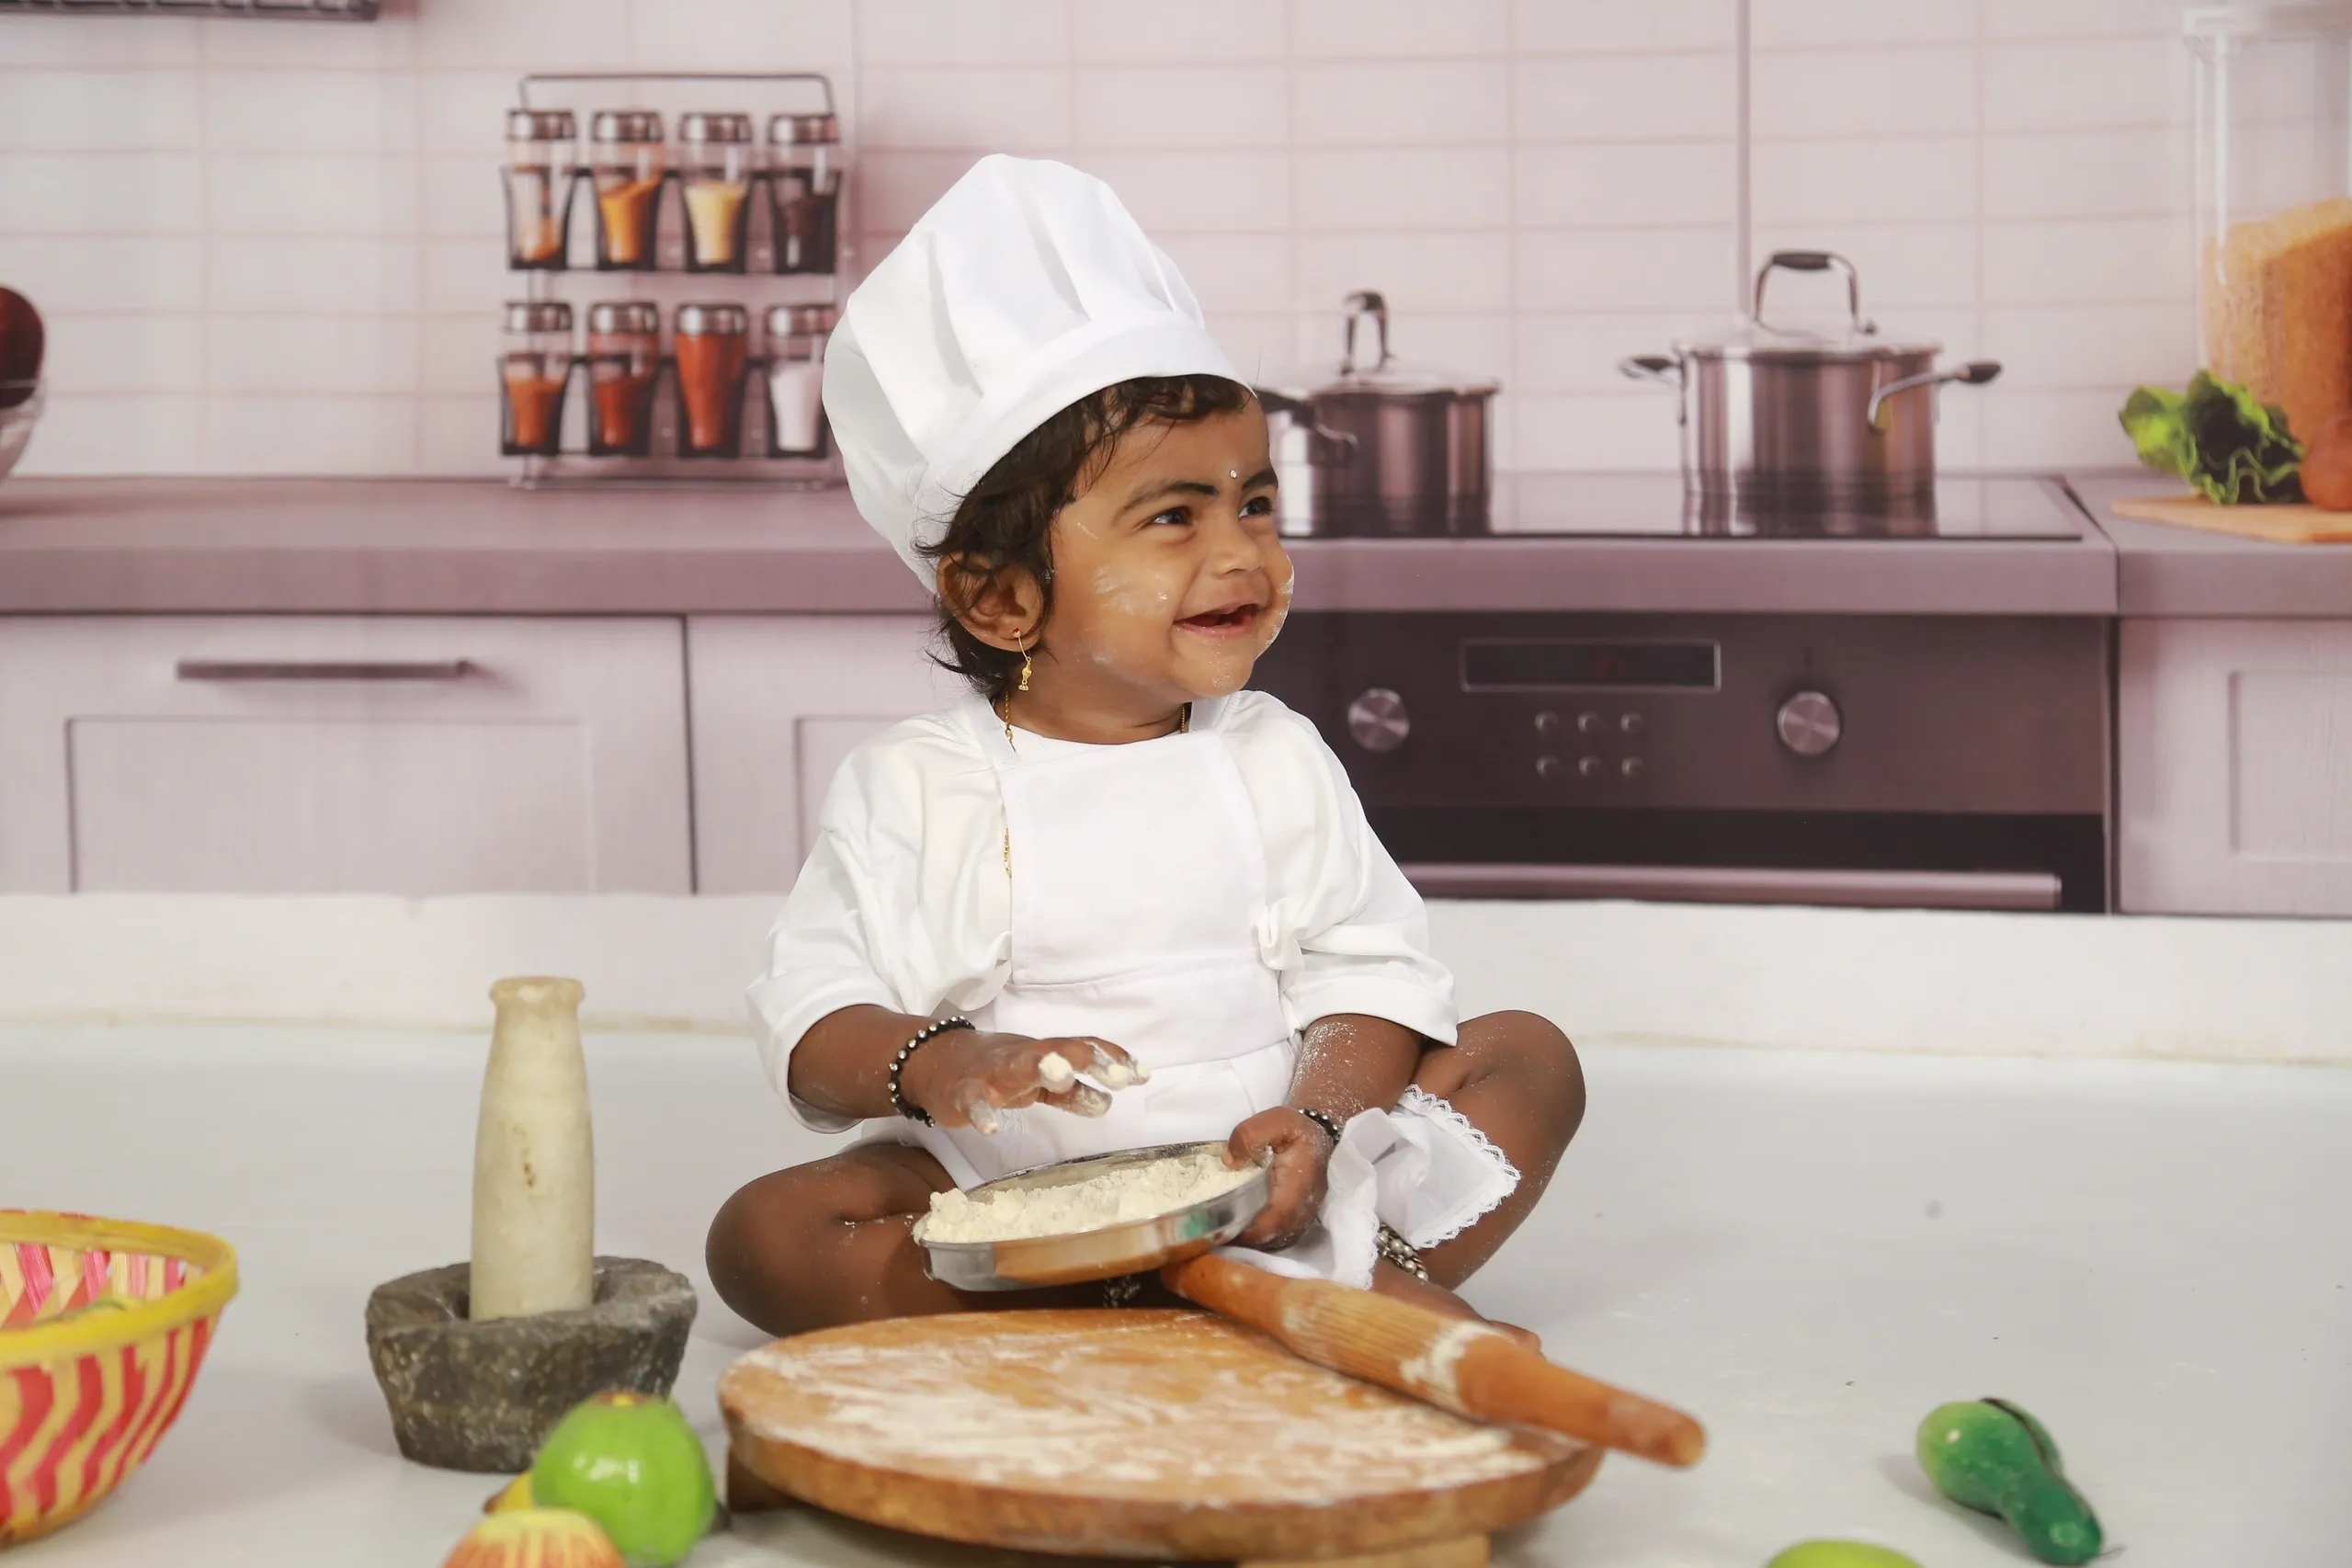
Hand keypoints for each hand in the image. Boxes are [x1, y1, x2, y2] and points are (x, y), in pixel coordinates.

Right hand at [898, 1031, 1145, 1133]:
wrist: (933, 1061)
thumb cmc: (994, 1071)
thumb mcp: (1036, 1079)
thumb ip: (1069, 1092)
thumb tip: (1107, 1101)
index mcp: (1042, 1053)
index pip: (1082, 1048)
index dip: (1111, 1058)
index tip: (1142, 1074)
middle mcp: (1021, 1056)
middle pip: (1056, 1049)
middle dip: (1087, 1058)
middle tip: (1118, 1075)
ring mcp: (990, 1072)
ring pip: (1017, 1064)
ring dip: (1041, 1066)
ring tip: (1063, 1074)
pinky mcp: (961, 1092)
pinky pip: (970, 1101)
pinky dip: (980, 1113)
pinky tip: (989, 1128)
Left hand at [1227, 1107, 1333, 1249]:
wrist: (1318, 1136)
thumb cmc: (1295, 1130)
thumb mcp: (1275, 1121)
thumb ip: (1250, 1135)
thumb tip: (1228, 1161)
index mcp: (1296, 1188)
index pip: (1273, 1221)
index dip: (1246, 1231)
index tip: (1218, 1229)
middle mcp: (1302, 1211)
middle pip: (1269, 1238)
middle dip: (1240, 1239)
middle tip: (1209, 1232)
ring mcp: (1301, 1220)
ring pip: (1272, 1242)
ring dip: (1246, 1241)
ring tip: (1219, 1232)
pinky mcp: (1296, 1221)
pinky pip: (1275, 1239)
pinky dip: (1255, 1238)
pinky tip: (1236, 1228)